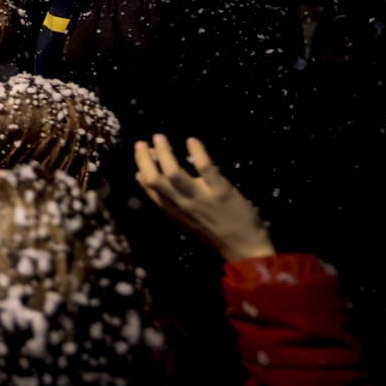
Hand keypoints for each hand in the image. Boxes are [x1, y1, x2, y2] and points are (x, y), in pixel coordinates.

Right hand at [134, 134, 274, 261]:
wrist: (244, 248)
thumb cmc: (214, 229)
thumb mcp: (185, 216)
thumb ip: (168, 197)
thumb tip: (143, 176)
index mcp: (173, 210)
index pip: (149, 187)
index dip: (142, 166)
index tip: (141, 150)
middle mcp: (182, 205)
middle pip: (156, 180)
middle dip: (144, 160)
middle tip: (142, 142)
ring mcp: (201, 199)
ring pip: (174, 174)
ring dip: (165, 154)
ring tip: (159, 137)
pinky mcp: (220, 193)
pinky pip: (205, 169)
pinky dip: (197, 152)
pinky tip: (192, 140)